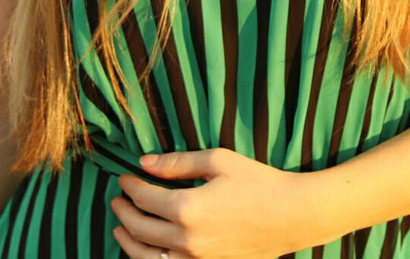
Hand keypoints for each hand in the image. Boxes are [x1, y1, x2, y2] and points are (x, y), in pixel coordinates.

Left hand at [109, 147, 324, 257]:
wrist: (292, 216)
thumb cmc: (258, 182)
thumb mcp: (218, 161)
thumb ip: (178, 163)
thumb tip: (144, 163)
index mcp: (187, 209)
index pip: (144, 198)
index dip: (130, 186)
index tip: (124, 177)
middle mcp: (187, 240)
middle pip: (139, 229)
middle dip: (123, 212)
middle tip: (117, 199)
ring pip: (147, 257)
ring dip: (128, 242)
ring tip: (120, 229)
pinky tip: (147, 250)